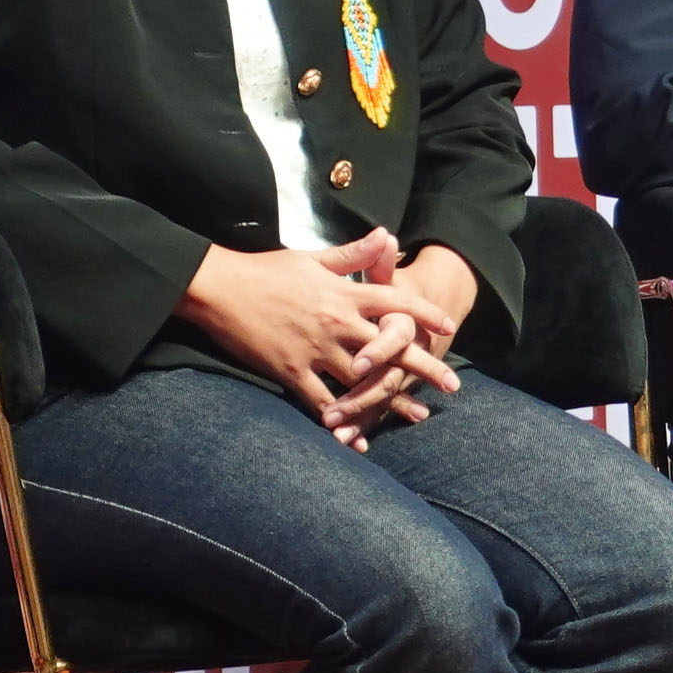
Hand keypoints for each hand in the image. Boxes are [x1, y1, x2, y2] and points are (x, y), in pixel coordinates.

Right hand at [181, 234, 464, 437]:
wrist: (219, 288)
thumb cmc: (266, 270)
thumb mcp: (313, 258)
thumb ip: (353, 253)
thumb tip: (385, 234)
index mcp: (344, 293)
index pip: (396, 301)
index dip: (426, 313)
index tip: (449, 326)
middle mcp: (336, 323)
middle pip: (390, 347)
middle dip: (424, 366)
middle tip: (452, 385)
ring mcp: (314, 349)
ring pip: (362, 380)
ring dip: (391, 400)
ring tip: (418, 415)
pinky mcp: (290, 370)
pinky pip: (321, 402)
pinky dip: (341, 421)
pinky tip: (358, 439)